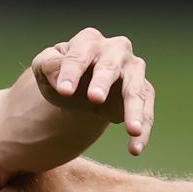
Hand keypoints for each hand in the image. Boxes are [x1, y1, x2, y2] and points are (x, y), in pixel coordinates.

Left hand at [31, 27, 154, 156]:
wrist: (79, 89)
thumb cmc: (62, 75)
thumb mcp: (45, 68)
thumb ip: (48, 65)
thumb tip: (60, 75)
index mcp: (88, 42)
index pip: (78, 56)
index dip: (70, 73)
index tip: (63, 91)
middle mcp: (115, 50)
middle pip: (110, 66)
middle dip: (102, 82)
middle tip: (94, 99)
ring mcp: (133, 70)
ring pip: (135, 90)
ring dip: (135, 110)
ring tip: (132, 130)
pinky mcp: (144, 91)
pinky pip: (147, 110)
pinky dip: (144, 130)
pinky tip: (135, 148)